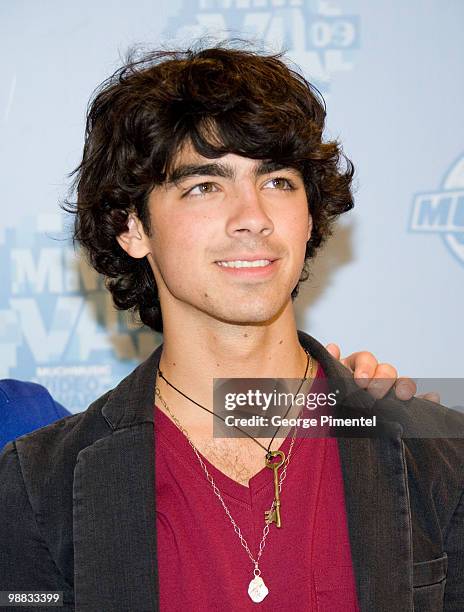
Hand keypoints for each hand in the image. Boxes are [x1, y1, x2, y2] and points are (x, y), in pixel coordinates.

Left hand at [325, 343, 439, 402]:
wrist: (324, 432)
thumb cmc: (322, 404)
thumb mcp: (322, 384)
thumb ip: (328, 368)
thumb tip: (332, 347)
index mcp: (353, 370)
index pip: (364, 360)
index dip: (365, 367)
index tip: (360, 380)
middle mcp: (373, 380)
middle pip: (385, 370)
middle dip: (382, 379)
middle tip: (374, 393)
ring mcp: (388, 394)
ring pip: (402, 383)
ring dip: (403, 386)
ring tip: (402, 395)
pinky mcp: (401, 410)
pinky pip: (418, 402)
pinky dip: (426, 400)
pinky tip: (431, 399)